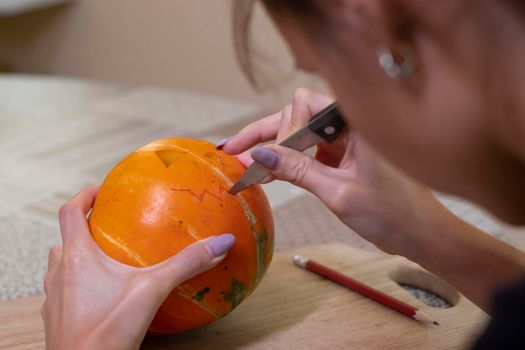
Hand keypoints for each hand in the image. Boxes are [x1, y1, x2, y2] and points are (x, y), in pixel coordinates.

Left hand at [42, 186, 234, 349]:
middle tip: (108, 225)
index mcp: (77, 256)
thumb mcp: (152, 291)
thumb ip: (186, 264)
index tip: (102, 190)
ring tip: (107, 258)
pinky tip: (106, 295)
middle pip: (65, 238)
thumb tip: (221, 243)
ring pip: (62, 265)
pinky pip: (67, 291)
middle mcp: (60, 273)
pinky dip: (82, 283)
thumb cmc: (106, 332)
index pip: (69, 212)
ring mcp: (55, 298)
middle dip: (84, 227)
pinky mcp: (58, 320)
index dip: (84, 195)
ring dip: (80, 256)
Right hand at [221, 88, 434, 254]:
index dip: (283, 130)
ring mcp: (345, 139)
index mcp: (358, 122)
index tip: (268, 160)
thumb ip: (297, 170)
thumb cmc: (392, 213)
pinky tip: (266, 173)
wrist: (420, 234)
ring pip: (299, 132)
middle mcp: (350, 123)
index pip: (305, 105)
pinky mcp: (342, 154)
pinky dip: (287, 161)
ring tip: (244, 166)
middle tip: (234, 152)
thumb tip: (258, 153)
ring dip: (272, 148)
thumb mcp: (338, 192)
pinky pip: (308, 150)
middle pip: (297, 114)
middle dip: (267, 134)